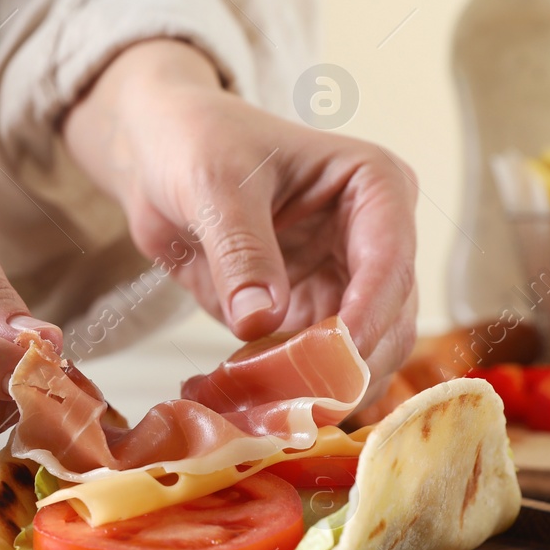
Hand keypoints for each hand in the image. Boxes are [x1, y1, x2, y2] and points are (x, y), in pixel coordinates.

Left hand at [63, 39, 417, 383]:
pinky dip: (290, 390)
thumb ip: (240, 250)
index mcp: (375, 186)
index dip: (369, 316)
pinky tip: (251, 401)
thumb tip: (261, 321)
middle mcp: (375, 238)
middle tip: (298, 403)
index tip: (337, 360)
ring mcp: (347, 282)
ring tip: (267, 408)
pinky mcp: (311, 315)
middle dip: (349, 364)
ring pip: (361, 354)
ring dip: (320, 387)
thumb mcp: (214, 184)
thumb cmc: (197, 142)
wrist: (159, 154)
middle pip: (390, 320)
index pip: (390, 261)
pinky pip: (315, 367)